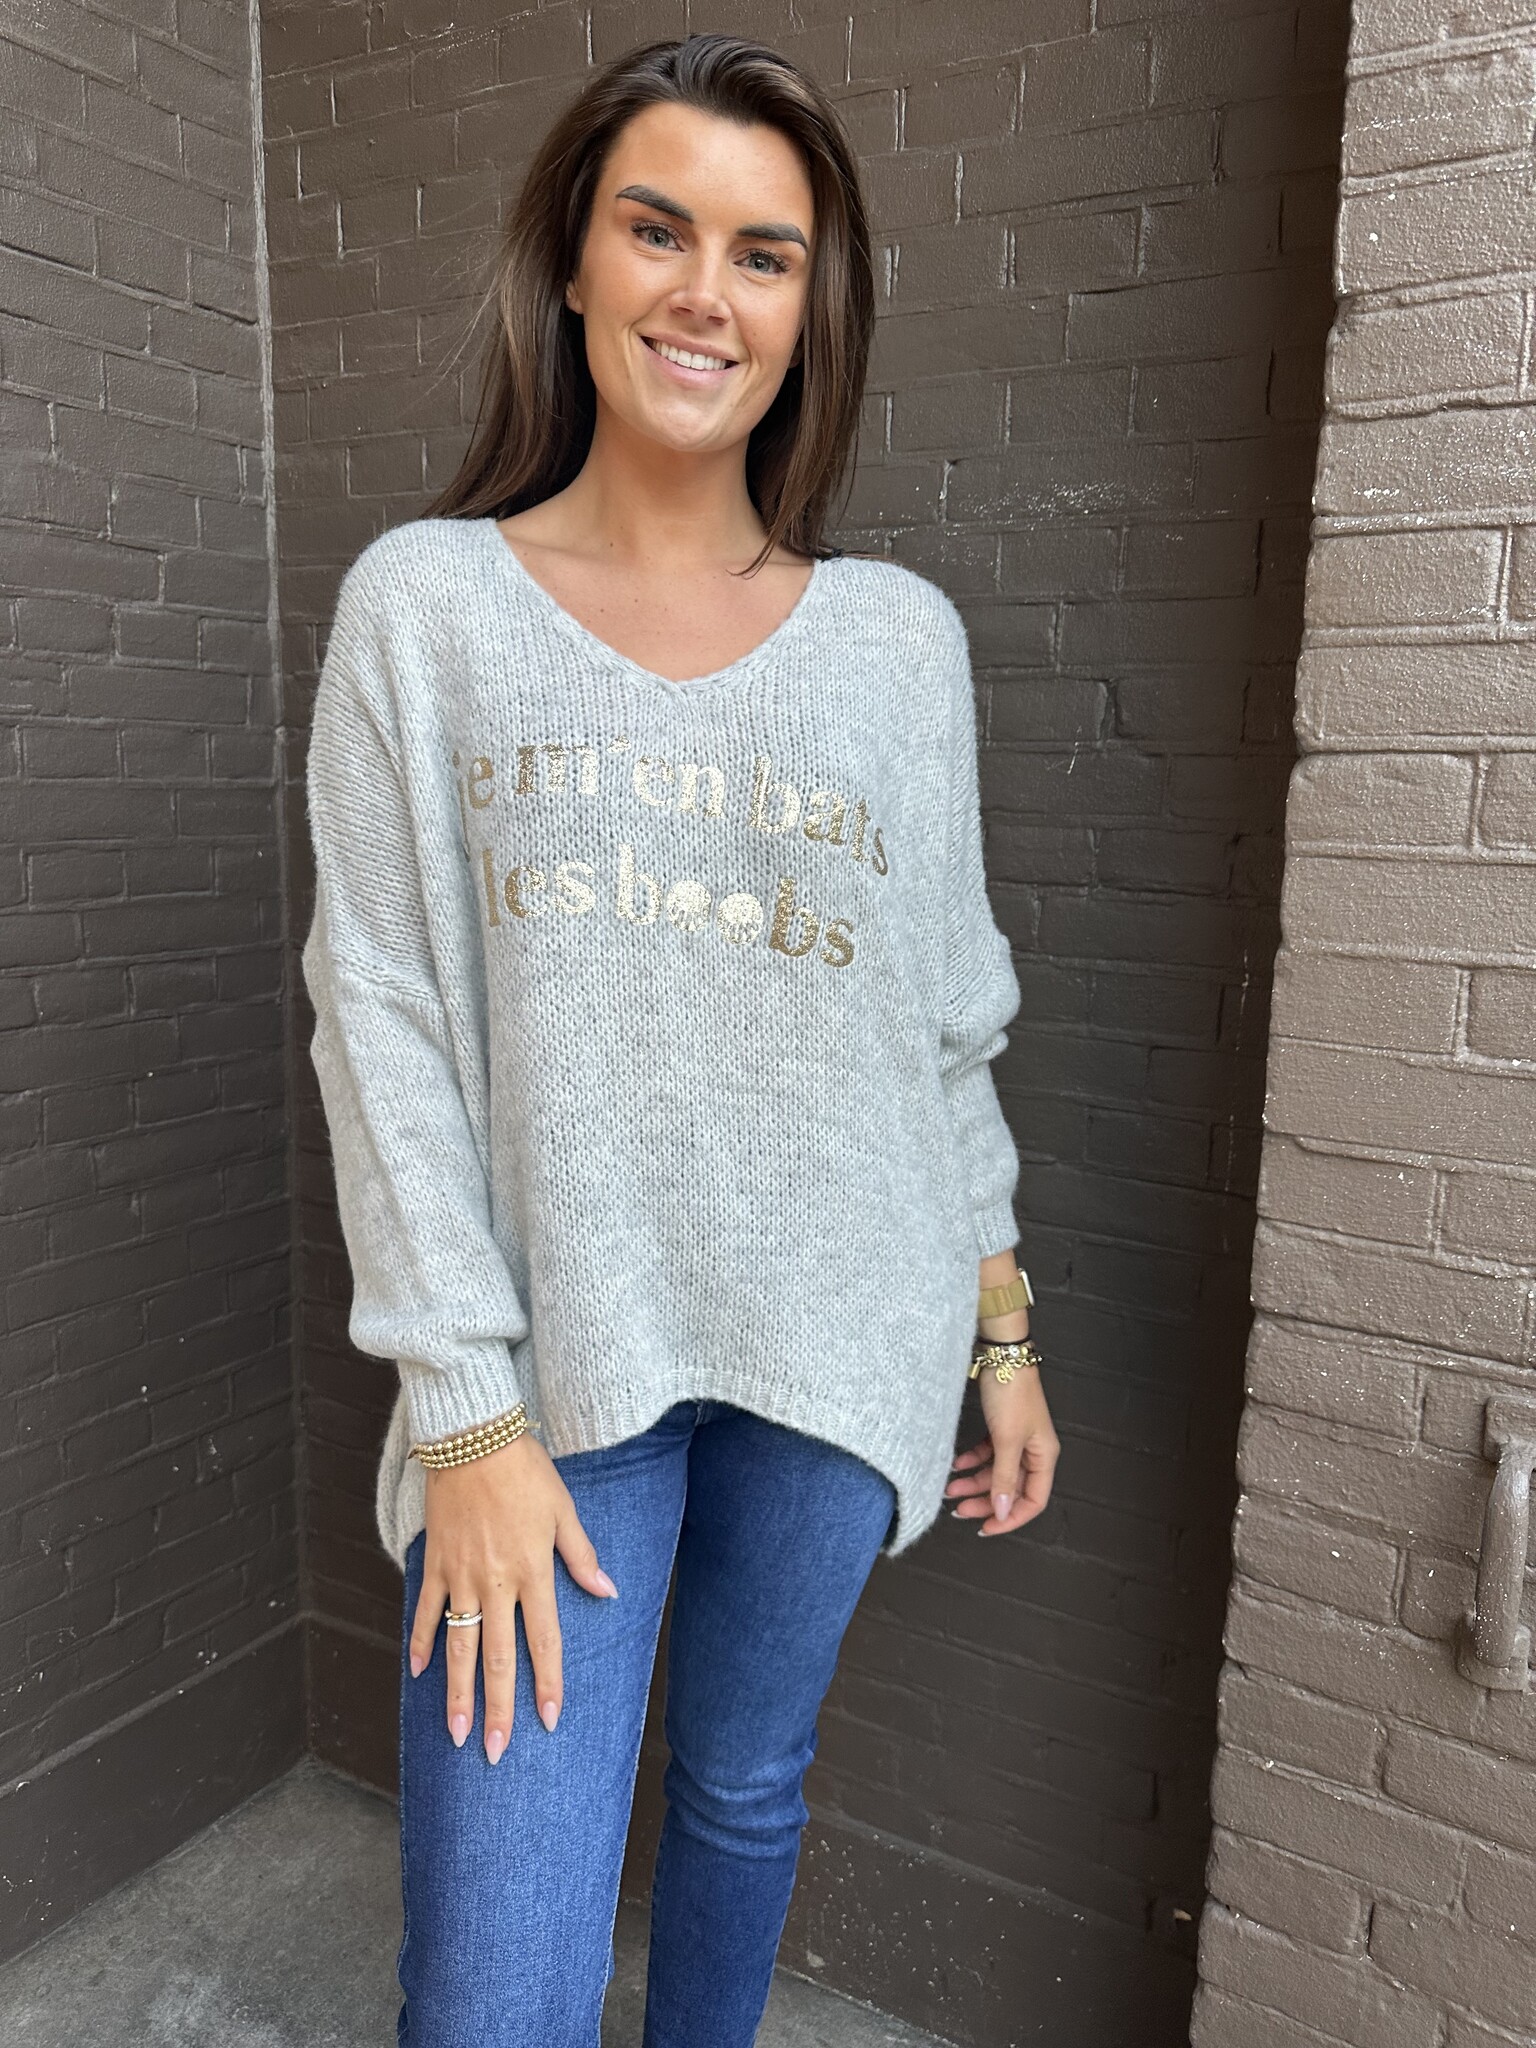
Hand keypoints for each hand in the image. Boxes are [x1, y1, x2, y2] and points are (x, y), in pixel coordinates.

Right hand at [407, 1431, 617, 1764]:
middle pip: (497, 1659)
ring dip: (457, 1694)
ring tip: (456, 1735)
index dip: (547, 1684)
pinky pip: (427, 1611)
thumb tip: (607, 1591)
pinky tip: (419, 1673)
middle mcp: (496, 1583)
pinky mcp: (435, 1563)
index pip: (543, 1641)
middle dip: (497, 1709)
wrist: (472, 1438)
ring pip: (460, 1647)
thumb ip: (581, 1556)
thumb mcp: (563, 1510)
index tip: (549, 1722)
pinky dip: (421, 1642)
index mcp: (532, 1572)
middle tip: (493, 1753)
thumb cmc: (525, 1471)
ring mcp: (460, 1577)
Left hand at [947, 1355, 1059, 1536]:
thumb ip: (1004, 1478)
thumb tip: (1003, 1511)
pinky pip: (987, 1454)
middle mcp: (1033, 1451)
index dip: (1010, 1518)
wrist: (1001, 1355)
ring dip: (974, 1483)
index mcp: (1044, 1456)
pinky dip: (972, 1461)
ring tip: (950, 1489)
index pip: (1033, 1501)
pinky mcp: (1002, 1427)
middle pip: (1011, 1489)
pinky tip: (955, 1465)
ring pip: (996, 1473)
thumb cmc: (1011, 1392)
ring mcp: (1017, 1439)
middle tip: (960, 1511)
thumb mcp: (1006, 1440)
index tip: (986, 1527)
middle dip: (986, 1502)